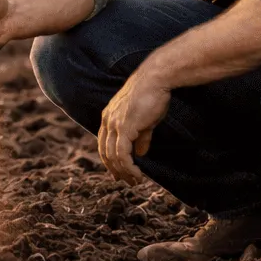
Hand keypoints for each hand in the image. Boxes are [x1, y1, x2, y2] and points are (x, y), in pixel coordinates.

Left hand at [98, 68, 171, 184]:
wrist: (156, 79)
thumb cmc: (152, 95)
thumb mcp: (145, 119)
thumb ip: (140, 136)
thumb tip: (141, 153)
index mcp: (108, 116)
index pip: (104, 143)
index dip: (109, 160)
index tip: (118, 173)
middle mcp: (107, 120)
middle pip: (105, 152)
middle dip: (116, 170)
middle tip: (126, 182)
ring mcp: (114, 124)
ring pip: (113, 157)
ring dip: (124, 172)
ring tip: (135, 181)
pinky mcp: (124, 128)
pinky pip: (122, 155)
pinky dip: (128, 168)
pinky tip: (137, 174)